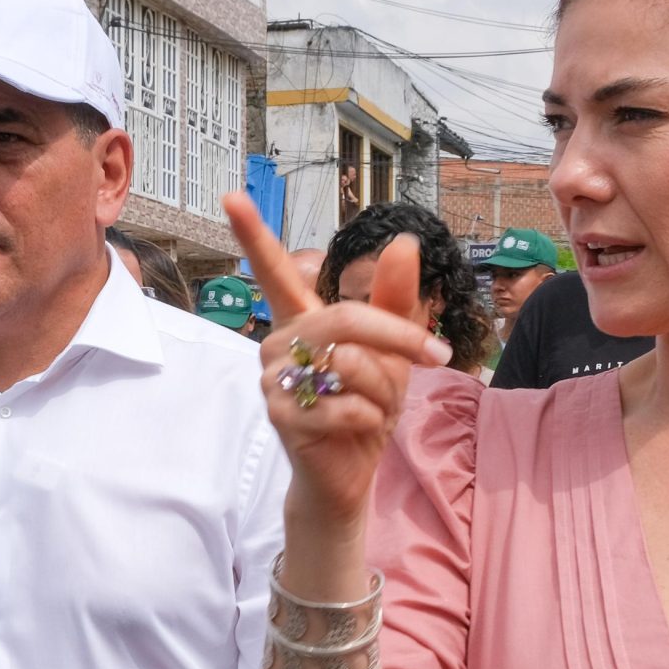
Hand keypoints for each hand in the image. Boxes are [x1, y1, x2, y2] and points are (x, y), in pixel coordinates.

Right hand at [226, 194, 451, 526]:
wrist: (351, 472)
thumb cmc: (365, 406)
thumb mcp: (391, 351)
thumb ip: (395, 299)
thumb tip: (404, 240)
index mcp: (301, 321)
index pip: (274, 272)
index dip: (253, 234)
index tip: (232, 195)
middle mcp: (278, 343)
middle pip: (345, 317)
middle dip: (400, 339)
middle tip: (435, 358)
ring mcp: (274, 380)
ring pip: (349, 362)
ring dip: (383, 390)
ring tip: (374, 408)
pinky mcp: (282, 416)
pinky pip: (346, 404)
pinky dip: (369, 419)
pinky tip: (357, 430)